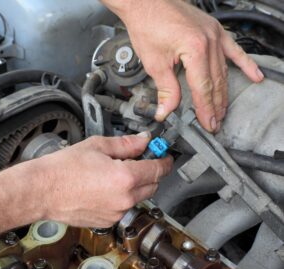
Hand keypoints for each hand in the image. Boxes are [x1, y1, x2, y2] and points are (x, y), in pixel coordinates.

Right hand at [39, 133, 171, 227]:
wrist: (42, 190)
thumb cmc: (64, 168)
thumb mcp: (98, 146)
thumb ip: (127, 144)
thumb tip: (144, 141)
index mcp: (125, 178)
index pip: (158, 170)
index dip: (165, 161)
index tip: (165, 157)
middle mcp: (125, 199)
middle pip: (152, 185)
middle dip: (150, 172)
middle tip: (138, 160)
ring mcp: (116, 213)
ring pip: (139, 197)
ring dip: (136, 185)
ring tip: (115, 174)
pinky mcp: (107, 221)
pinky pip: (124, 207)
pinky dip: (123, 197)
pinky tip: (106, 187)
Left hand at [102, 0, 263, 131]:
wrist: (146, 2)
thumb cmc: (148, 26)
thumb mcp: (155, 63)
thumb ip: (165, 90)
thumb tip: (166, 111)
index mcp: (195, 50)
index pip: (203, 89)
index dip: (206, 109)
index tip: (209, 124)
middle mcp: (209, 42)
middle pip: (216, 82)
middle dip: (215, 106)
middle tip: (216, 123)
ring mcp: (215, 35)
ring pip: (224, 71)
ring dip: (224, 92)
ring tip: (224, 109)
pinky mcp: (214, 31)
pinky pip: (234, 50)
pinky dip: (244, 64)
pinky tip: (255, 76)